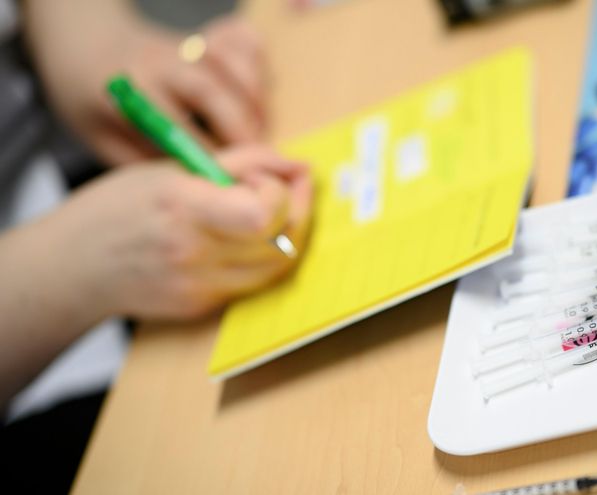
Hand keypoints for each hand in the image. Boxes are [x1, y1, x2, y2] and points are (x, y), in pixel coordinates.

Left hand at [27, 12, 266, 165]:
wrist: (84, 39)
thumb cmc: (88, 97)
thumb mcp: (98, 136)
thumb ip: (139, 161)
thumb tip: (187, 186)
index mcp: (128, 89)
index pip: (176, 127)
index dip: (205, 157)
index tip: (225, 184)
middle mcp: (159, 61)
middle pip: (212, 92)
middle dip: (241, 130)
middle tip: (260, 163)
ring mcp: (183, 45)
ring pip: (233, 70)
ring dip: (255, 107)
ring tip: (262, 139)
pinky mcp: (200, 40)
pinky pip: (241, 52)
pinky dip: (256, 79)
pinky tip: (259, 106)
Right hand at [43, 145, 311, 320]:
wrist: (73, 268)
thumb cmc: (118, 208)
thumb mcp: (172, 167)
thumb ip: (241, 162)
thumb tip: (296, 163)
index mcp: (182, 207)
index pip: (263, 215)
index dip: (283, 192)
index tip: (276, 175)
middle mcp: (193, 253)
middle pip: (283, 244)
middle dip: (300, 211)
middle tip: (292, 188)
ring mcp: (199, 288)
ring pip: (278, 267)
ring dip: (288, 236)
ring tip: (269, 210)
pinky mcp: (203, 308)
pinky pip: (253, 282)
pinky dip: (262, 256)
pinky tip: (243, 236)